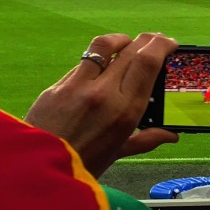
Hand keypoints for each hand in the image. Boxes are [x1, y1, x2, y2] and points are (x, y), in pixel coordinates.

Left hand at [25, 32, 179, 177]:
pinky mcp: (58, 85)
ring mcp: (78, 86)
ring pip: (104, 46)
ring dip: (120, 40)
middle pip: (131, 50)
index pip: (147, 64)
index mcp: (124, 112)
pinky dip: (96, 60)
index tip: (170, 43)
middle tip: (155, 39)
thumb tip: (171, 135)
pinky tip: (100, 67)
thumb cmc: (82, 166)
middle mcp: (103, 93)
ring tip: (127, 43)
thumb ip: (146, 139)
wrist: (38, 170)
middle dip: (147, 40)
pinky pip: (82, 64)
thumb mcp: (118, 153)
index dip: (161, 46)